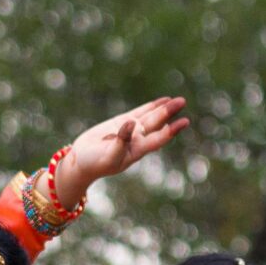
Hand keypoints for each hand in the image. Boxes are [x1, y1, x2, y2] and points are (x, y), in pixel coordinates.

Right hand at [51, 96, 188, 209]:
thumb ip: (120, 142)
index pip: (158, 139)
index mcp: (137, 150)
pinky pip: (140, 112)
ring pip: (151, 117)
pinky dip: (151, 106)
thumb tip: (131, 123)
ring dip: (164, 109)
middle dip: (169, 113)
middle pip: (157, 124)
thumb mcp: (108, 156)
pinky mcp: (122, 122)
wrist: (81, 161)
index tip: (184, 122)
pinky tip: (163, 101)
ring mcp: (131, 130)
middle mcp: (138, 140)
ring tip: (179, 100)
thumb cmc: (94, 164)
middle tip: (182, 101)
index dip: (171, 130)